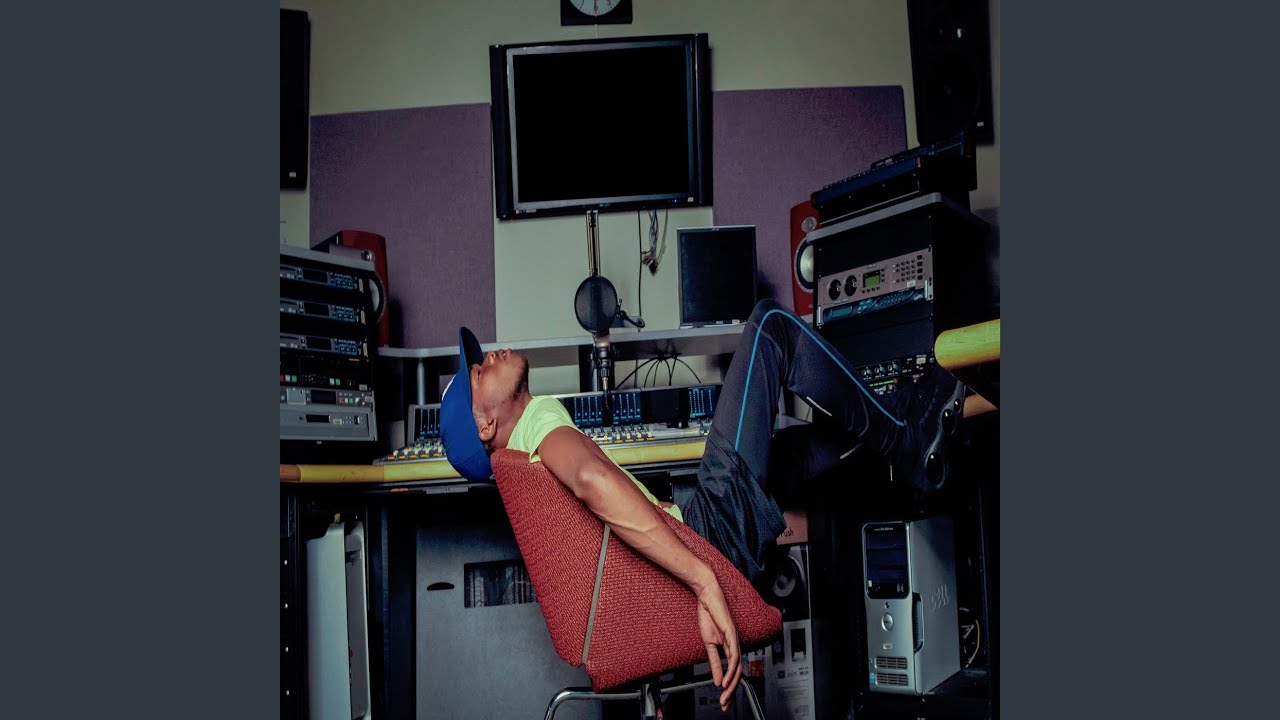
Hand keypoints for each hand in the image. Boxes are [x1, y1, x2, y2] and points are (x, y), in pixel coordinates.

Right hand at [695, 580, 740, 710]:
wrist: (707, 597)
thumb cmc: (709, 616)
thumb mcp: (709, 644)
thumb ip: (715, 662)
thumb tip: (718, 680)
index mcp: (731, 647)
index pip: (733, 672)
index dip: (729, 688)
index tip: (723, 701)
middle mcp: (736, 645)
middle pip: (738, 673)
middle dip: (731, 691)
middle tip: (725, 704)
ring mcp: (735, 640)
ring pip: (738, 667)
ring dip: (732, 684)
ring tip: (725, 695)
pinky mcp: (732, 633)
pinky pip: (734, 655)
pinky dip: (731, 669)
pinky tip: (727, 679)